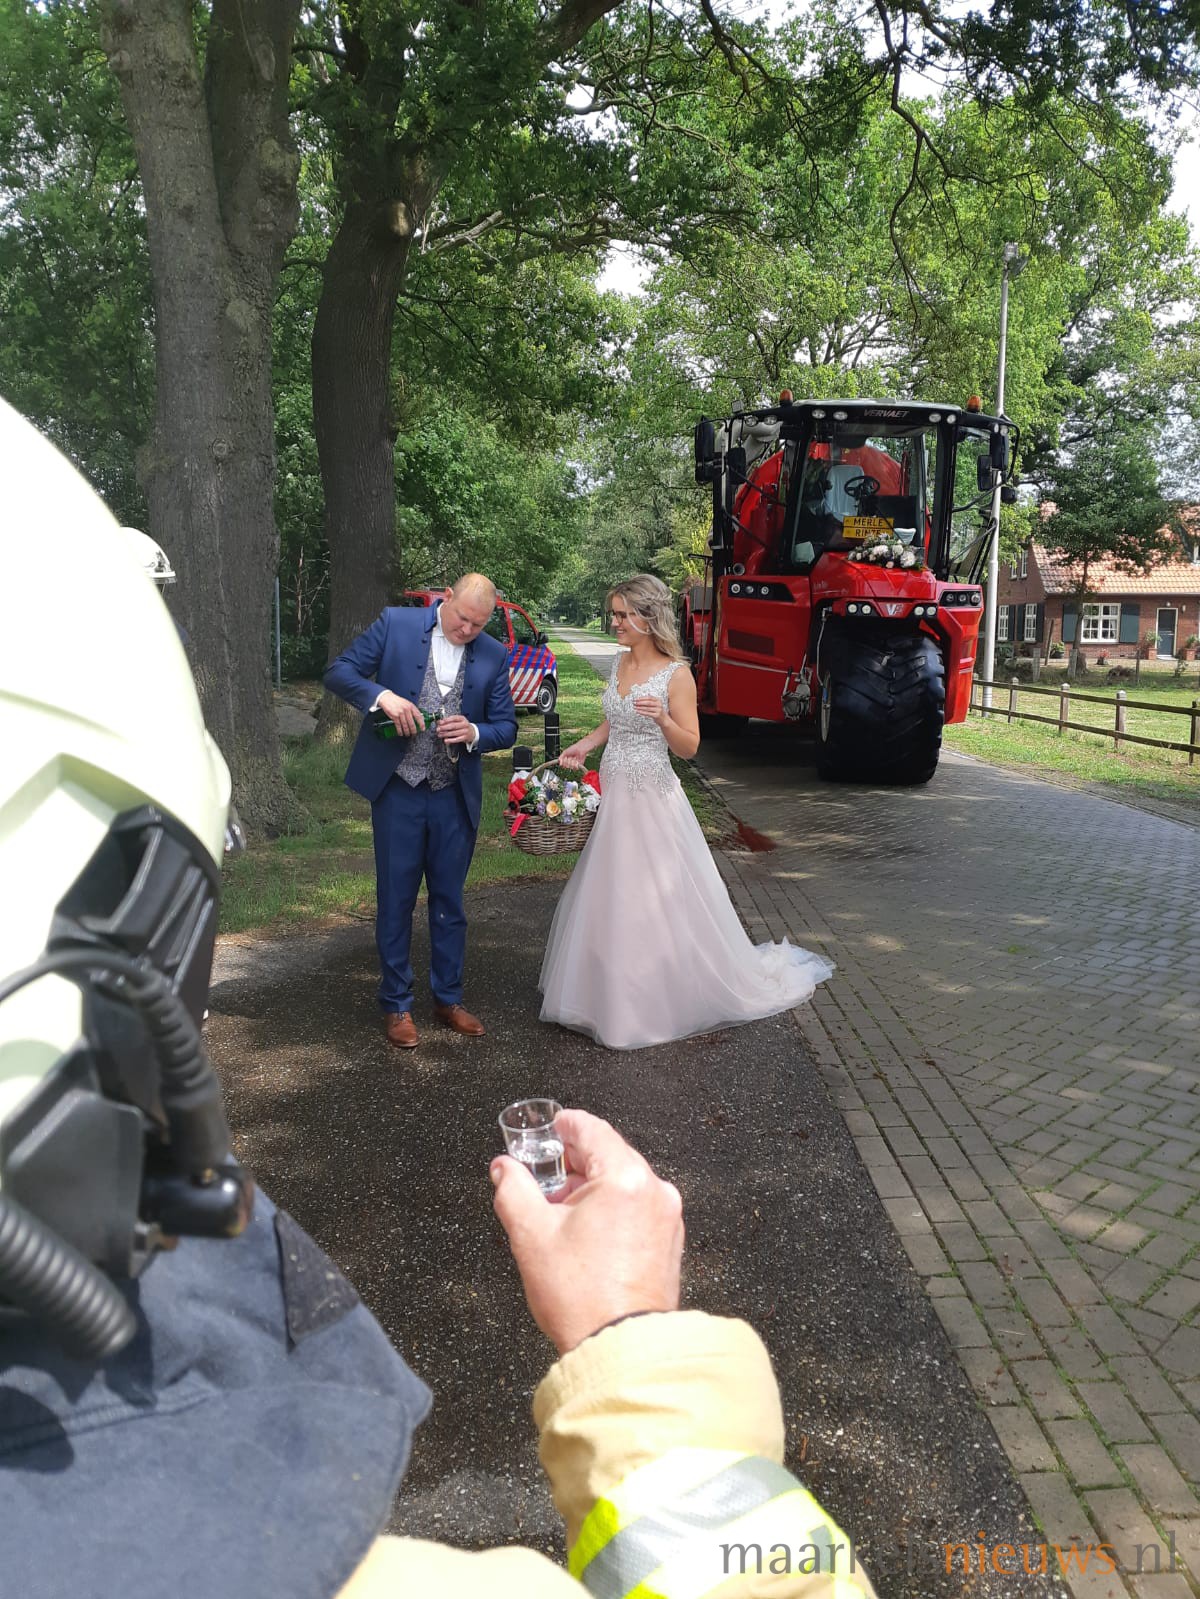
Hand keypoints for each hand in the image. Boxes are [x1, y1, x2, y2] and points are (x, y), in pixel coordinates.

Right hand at [376, 690, 423, 735]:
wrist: (387, 698)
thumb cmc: (397, 701)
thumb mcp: (407, 703)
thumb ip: (412, 710)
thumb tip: (418, 718)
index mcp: (411, 706)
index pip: (419, 716)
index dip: (421, 724)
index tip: (423, 728)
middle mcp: (406, 710)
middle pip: (412, 723)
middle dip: (413, 730)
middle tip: (414, 733)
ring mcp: (400, 713)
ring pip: (405, 725)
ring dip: (407, 732)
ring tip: (408, 734)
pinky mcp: (394, 716)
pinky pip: (398, 725)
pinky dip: (400, 731)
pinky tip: (401, 733)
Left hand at [435, 713, 475, 746]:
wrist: (472, 732)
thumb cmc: (463, 726)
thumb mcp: (458, 721)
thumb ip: (450, 721)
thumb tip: (440, 722)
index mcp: (462, 718)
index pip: (453, 718)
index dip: (446, 720)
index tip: (440, 722)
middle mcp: (464, 724)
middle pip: (453, 726)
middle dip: (444, 728)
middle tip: (438, 729)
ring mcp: (465, 731)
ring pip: (454, 733)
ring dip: (445, 734)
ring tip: (440, 734)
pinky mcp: (465, 738)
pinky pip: (456, 739)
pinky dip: (450, 740)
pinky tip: (446, 740)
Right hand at [491, 1110, 683, 1355]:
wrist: (619, 1350)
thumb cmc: (580, 1297)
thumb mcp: (530, 1235)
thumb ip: (513, 1189)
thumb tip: (504, 1168)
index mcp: (624, 1178)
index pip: (592, 1129)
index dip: (565, 1125)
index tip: (550, 1128)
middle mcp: (654, 1191)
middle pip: (610, 1155)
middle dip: (575, 1163)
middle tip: (546, 1178)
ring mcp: (666, 1218)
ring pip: (624, 1183)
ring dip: (593, 1188)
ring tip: (562, 1215)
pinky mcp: (669, 1243)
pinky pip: (638, 1209)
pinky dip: (613, 1210)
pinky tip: (588, 1235)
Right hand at [558, 742, 588, 770]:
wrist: (580, 748)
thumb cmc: (573, 748)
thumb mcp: (565, 752)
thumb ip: (561, 757)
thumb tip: (559, 762)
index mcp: (566, 759)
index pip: (562, 764)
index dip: (562, 763)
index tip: (562, 760)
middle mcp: (570, 762)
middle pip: (566, 766)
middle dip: (566, 762)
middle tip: (568, 758)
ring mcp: (574, 764)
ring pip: (570, 767)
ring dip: (571, 762)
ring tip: (573, 758)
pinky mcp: (578, 765)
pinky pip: (575, 768)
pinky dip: (575, 764)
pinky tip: (576, 760)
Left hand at [633, 694, 666, 724]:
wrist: (664, 719)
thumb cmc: (657, 711)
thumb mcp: (655, 705)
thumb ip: (649, 702)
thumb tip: (638, 700)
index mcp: (658, 700)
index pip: (649, 697)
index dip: (642, 698)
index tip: (636, 699)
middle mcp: (659, 705)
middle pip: (648, 702)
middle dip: (640, 702)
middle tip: (635, 703)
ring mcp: (658, 710)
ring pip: (647, 708)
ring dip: (640, 708)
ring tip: (635, 707)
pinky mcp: (657, 715)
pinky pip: (648, 713)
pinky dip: (642, 712)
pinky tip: (638, 711)